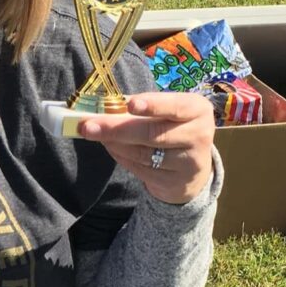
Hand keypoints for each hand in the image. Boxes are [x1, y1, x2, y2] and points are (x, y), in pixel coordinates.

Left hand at [79, 92, 214, 204]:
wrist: (191, 166)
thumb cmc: (171, 127)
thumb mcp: (166, 112)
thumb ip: (139, 108)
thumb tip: (100, 108)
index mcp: (197, 109)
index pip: (175, 106)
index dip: (152, 105)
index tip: (130, 104)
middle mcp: (199, 134)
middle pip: (152, 133)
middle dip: (116, 129)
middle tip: (87, 126)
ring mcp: (189, 161)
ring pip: (143, 153)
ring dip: (113, 143)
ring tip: (94, 133)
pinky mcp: (175, 182)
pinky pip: (140, 168)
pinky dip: (120, 156)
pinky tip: (111, 146)